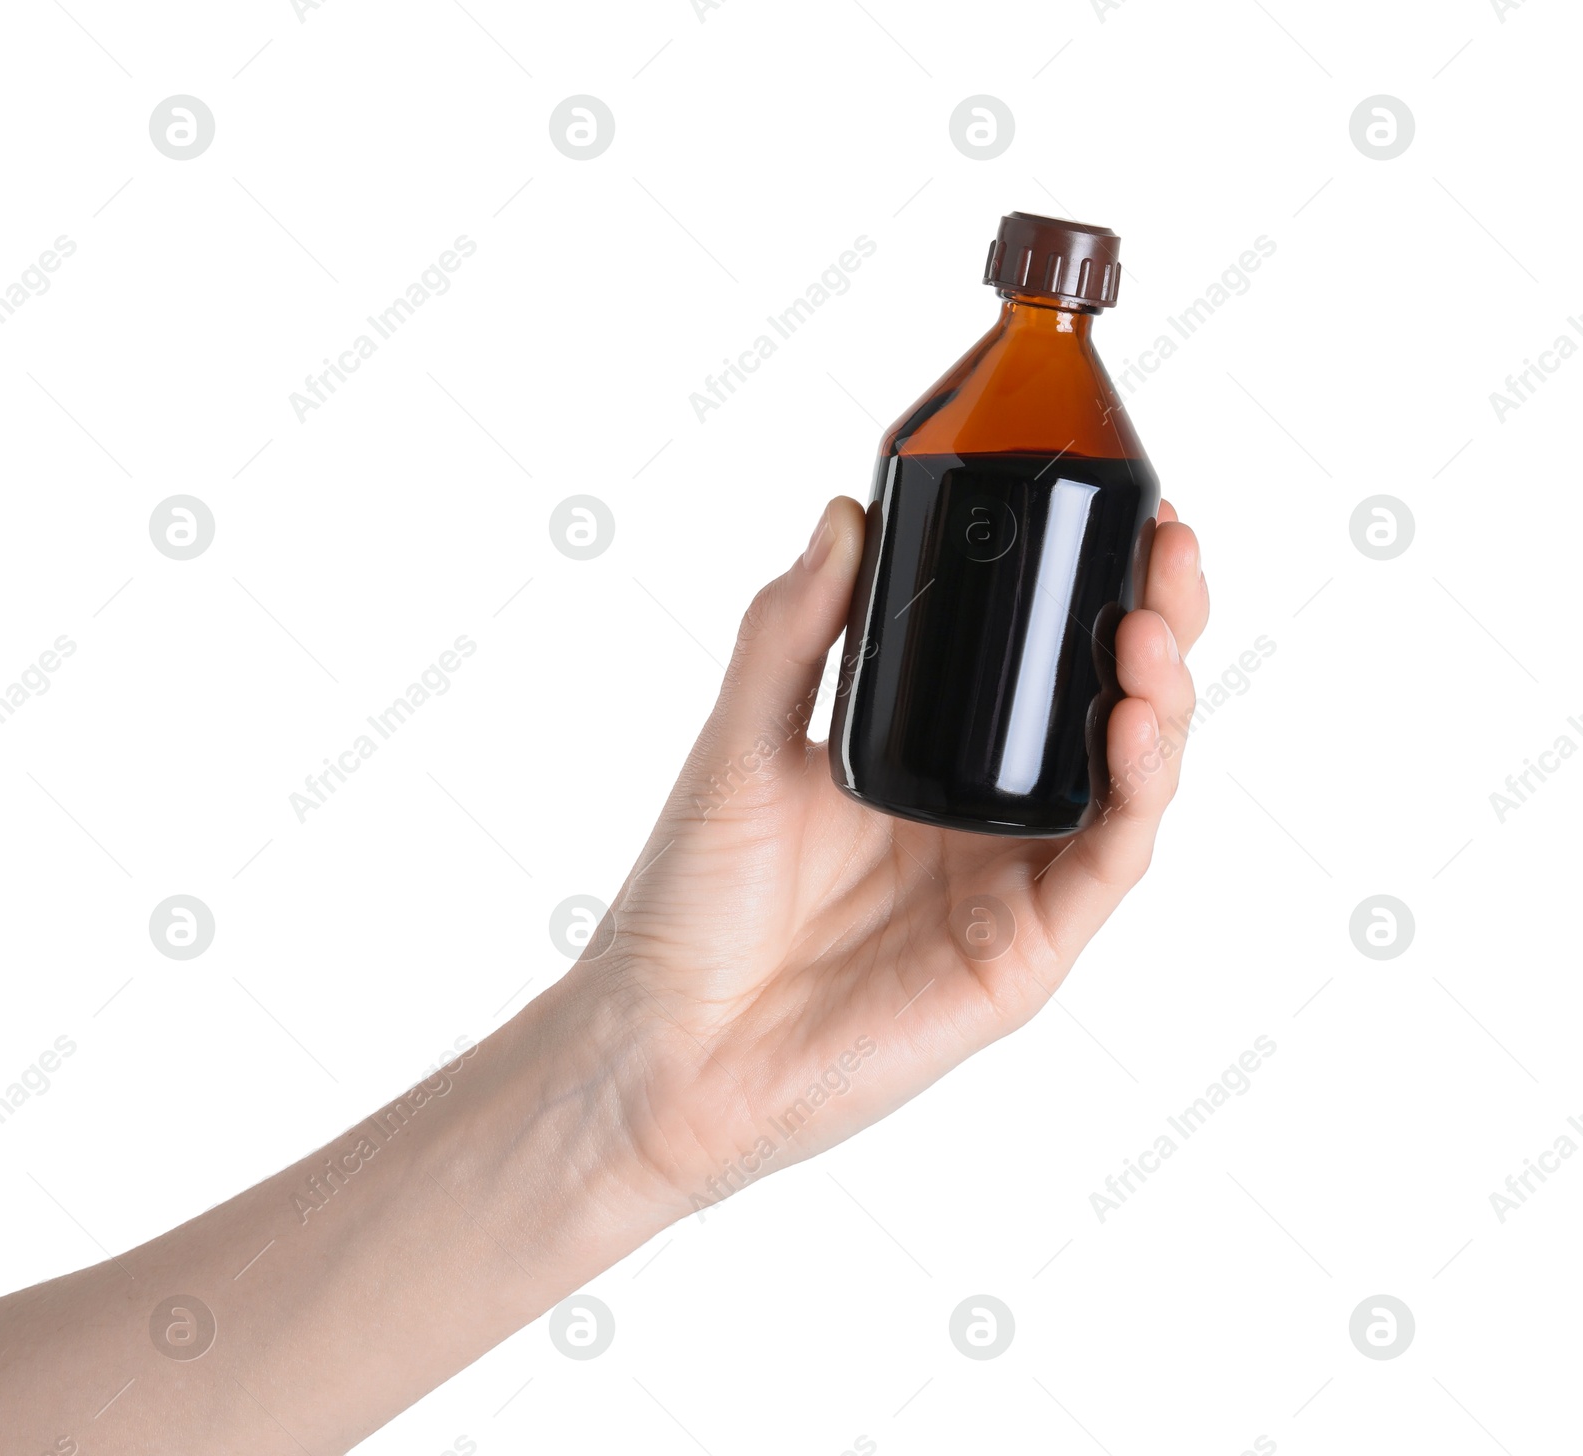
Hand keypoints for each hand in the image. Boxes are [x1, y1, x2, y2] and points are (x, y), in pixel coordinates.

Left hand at [573, 495, 1209, 1212]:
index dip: (1084, 584)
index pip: (1029, 657)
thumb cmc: (690, 901)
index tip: (1112, 506)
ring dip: (1159, 698)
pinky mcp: (1026, 952)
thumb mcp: (742, 743)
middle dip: (1152, 621)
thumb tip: (842, 512)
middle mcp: (980, 813)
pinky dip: (1137, 794)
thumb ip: (791, 632)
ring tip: (1151, 629)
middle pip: (1101, 704)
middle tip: (1168, 547)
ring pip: (1127, 778)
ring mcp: (1010, 881)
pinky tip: (1134, 726)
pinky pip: (1108, 864)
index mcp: (921, 756)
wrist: (667, 1042)